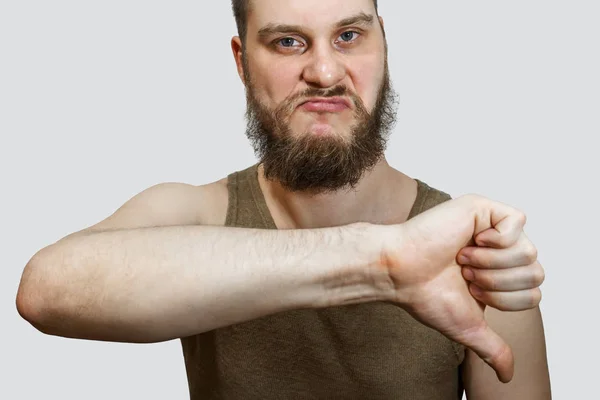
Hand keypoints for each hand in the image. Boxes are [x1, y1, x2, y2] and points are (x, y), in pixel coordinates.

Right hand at [380, 194, 543, 382]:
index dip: (504, 300)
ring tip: (463, 259)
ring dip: (492, 264)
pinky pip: (517, 222)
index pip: (534, 292)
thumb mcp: (468, 327)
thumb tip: (507, 375)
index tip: (469, 290)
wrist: (401, 272)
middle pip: (536, 272)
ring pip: (529, 250)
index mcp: (499, 272)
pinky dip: (495, 241)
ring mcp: (492, 226)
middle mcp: (499, 248)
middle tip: (466, 274)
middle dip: (498, 283)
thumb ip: (492, 348)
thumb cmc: (425, 294)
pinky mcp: (483, 207)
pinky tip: (470, 242)